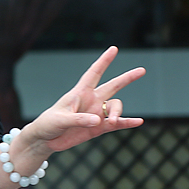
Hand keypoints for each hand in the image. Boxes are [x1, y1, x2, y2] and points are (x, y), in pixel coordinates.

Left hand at [22, 46, 144, 154]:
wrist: (46, 139)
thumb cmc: (49, 124)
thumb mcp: (60, 119)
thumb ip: (78, 119)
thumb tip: (98, 120)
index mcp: (80, 93)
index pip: (94, 73)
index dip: (104, 61)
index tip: (114, 48)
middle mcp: (91, 101)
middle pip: (113, 86)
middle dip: (126, 78)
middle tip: (142, 70)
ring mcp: (97, 114)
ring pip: (115, 107)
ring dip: (118, 113)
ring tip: (113, 121)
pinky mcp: (99, 128)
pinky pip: (117, 124)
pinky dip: (127, 122)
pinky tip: (138, 121)